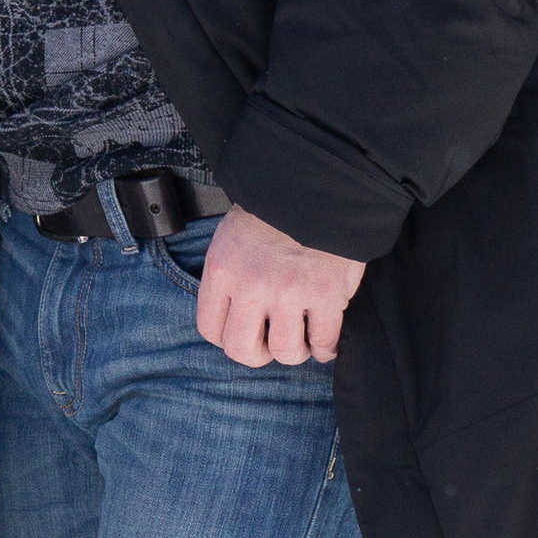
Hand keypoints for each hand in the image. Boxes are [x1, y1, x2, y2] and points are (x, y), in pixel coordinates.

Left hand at [194, 205, 365, 367]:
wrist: (318, 184)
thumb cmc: (274, 210)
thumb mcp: (232, 237)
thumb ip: (229, 277)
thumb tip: (235, 315)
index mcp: (223, 270)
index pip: (211, 330)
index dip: (229, 338)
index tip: (245, 333)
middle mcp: (251, 285)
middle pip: (243, 350)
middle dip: (258, 354)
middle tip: (271, 343)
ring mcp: (289, 292)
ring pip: (285, 352)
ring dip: (295, 351)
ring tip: (301, 340)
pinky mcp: (326, 294)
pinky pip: (325, 340)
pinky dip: (327, 348)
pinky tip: (325, 342)